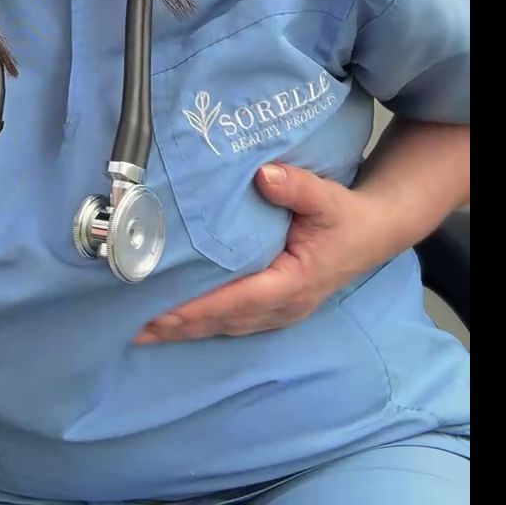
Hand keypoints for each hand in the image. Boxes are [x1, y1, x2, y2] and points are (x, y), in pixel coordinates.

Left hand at [134, 164, 380, 342]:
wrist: (372, 232)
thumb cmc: (346, 216)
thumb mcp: (327, 197)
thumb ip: (297, 186)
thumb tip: (264, 175)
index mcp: (293, 283)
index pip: (237, 300)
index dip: (197, 308)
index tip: (161, 311)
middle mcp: (283, 306)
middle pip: (223, 321)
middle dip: (178, 325)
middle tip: (132, 325)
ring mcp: (280, 312)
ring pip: (225, 327)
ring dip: (186, 329)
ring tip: (142, 329)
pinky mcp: (275, 308)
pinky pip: (233, 322)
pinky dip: (202, 324)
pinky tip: (176, 324)